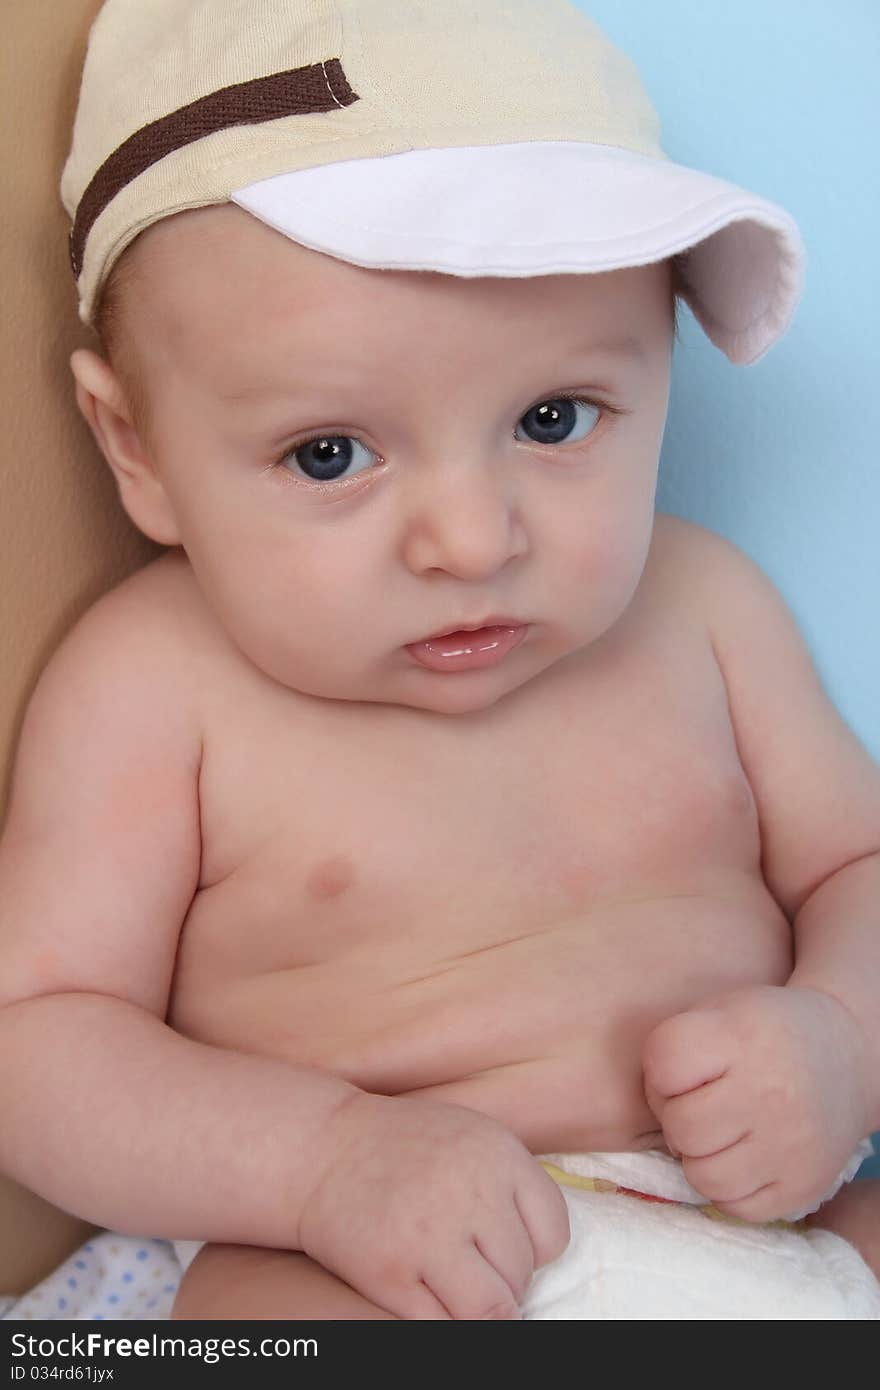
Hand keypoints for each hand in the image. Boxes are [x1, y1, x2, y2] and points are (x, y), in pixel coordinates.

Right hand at [298, 1092, 569, 1318]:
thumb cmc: (403, 1147)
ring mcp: (428, 1234)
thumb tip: (543, 1258)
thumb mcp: (471, 1139)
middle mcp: (469, 1192)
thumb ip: (511, 1186)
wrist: (321, 1147)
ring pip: (492, 1310)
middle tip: (468, 1262)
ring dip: (479, 1309)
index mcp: (497, 1153)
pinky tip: (425, 1294)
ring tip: (455, 1286)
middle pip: (521, 1274)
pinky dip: (441, 1321)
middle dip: (501, 1279)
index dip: (531, 1248)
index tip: (501, 1244)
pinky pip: (444, 1327)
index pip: (553, 1233)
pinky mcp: (390, 1272)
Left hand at [642, 984, 868, 1221]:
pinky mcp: (803, 1185)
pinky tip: (741, 1157)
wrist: (845, 1056)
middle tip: (699, 1107)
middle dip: (677, 1119)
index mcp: (741, 1037)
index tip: (682, 1071)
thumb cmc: (762, 1033)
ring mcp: (789, 1144)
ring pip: (703, 1177)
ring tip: (719, 1134)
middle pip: (681, 1127)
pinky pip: (735, 1207)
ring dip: (698, 1158)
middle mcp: (769, 1091)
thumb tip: (653, 1112)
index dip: (660, 1072)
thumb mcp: (720, 1012)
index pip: (664, 1063)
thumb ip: (676, 1048)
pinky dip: (728, 1188)